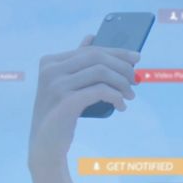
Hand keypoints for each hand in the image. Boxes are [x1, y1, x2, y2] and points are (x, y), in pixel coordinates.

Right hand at [28, 35, 139, 171]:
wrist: (45, 145)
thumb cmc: (59, 114)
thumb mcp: (65, 85)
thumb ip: (76, 63)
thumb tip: (91, 37)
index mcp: (50, 61)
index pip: (91, 50)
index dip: (117, 52)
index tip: (136, 58)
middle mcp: (51, 70)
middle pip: (97, 58)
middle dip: (122, 66)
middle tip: (135, 80)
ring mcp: (56, 85)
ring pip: (101, 72)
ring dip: (122, 83)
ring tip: (130, 95)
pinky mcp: (66, 102)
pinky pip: (100, 91)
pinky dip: (116, 96)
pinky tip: (121, 106)